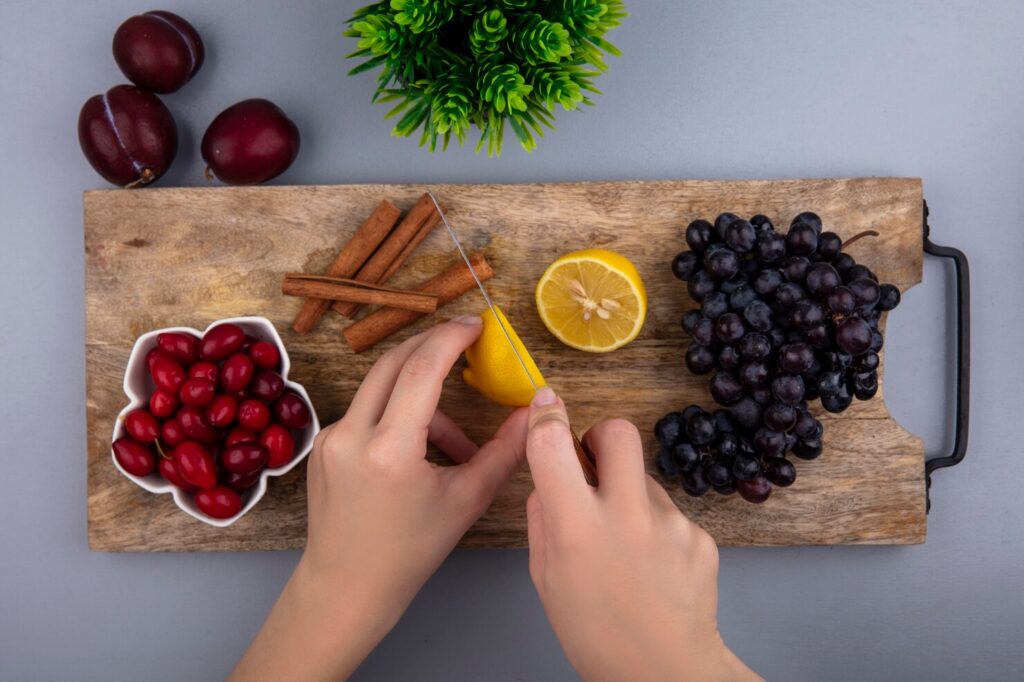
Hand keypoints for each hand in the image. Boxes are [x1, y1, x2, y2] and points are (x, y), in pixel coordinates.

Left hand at [232, 317, 527, 680]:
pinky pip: (368, 409)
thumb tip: (534, 415)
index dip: (451, 338)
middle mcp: (352, 434)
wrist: (346, 587)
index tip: (476, 324)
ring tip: (453, 442)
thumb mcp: (465, 501)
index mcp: (389, 450)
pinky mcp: (323, 443)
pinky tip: (421, 450)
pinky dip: (398, 413)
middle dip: (433, 345)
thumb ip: (504, 452)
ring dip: (420, 391)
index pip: (422, 370)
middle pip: (395, 361)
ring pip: (381, 385)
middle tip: (466, 342)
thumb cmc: (409, 552)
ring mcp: (331, 437)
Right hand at [525, 388, 759, 681]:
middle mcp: (627, 515)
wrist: (666, 672)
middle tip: (595, 465)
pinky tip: (653, 568)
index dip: (547, 414)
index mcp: (578, 527)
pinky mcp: (700, 536)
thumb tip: (547, 483)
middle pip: (618, 433)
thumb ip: (543, 522)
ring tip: (627, 549)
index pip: (554, 445)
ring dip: (631, 496)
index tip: (546, 403)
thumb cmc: (596, 634)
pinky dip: (657, 530)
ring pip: (645, 480)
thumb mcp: (547, 580)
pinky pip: (670, 514)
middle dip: (601, 436)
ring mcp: (670, 524)